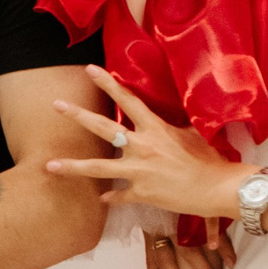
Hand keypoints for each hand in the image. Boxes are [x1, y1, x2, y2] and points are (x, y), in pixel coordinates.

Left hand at [47, 65, 250, 219]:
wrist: (218, 188)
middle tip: (56, 104)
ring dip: (73, 167)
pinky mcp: (142, 193)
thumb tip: (170, 122)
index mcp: (155, 129)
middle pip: (103, 128)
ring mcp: (139, 171)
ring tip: (49, 165)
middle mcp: (142, 147)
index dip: (108, 83)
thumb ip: (174, 127)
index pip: (128, 100)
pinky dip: (112, 197)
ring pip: (98, 168)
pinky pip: (119, 196)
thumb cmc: (210, 159)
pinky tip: (103, 199)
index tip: (90, 69)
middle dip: (78, 115)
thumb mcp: (192, 134)